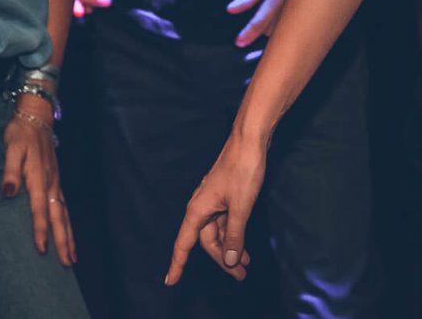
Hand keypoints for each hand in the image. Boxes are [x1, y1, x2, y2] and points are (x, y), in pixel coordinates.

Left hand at [2, 94, 76, 265]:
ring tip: (72, 256)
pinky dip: (67, 223)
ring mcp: (56, 182)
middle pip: (59, 217)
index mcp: (39, 178)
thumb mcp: (11, 148)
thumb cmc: (20, 133)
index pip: (40, 210)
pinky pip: (64, 206)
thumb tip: (8, 192)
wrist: (38, 117)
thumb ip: (10, 171)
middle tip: (67, 263)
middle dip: (64, 241)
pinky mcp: (56, 180)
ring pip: (65, 214)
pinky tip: (67, 232)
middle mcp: (51, 183)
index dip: (40, 230)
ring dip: (69, 236)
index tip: (42, 249)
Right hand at [166, 134, 264, 284]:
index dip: (177, 264)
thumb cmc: (243, 169)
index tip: (170, 281)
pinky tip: (244, 243)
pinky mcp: (226, 196)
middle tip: (240, 276)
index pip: (184, 244)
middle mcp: (202, 207)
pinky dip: (235, 234)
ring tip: (245, 265)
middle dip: (223, 260)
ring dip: (231, 248)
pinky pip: (227, 221)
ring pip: (219, 232)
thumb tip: (229, 260)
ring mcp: (214, 201)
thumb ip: (235, 234)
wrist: (251, 140)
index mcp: (198, 210)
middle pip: (208, 241)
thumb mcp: (241, 206)